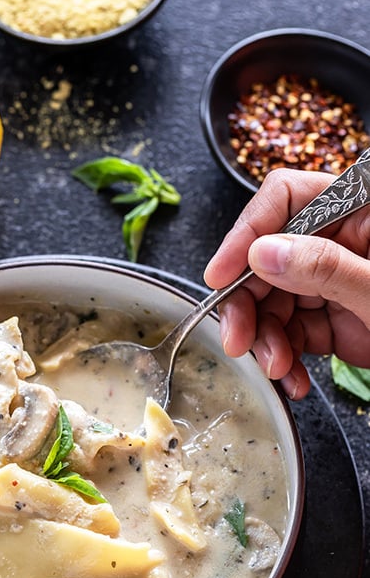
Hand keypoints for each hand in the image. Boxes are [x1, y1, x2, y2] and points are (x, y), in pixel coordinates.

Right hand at [203, 167, 369, 399]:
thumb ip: (328, 268)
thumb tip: (264, 252)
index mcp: (362, 209)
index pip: (287, 197)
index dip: (247, 232)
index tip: (222, 274)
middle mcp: (342, 240)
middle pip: (267, 256)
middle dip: (248, 302)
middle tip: (239, 339)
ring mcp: (335, 281)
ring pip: (272, 300)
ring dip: (265, 340)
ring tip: (279, 370)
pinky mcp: (333, 320)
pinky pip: (290, 334)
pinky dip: (284, 360)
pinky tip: (293, 380)